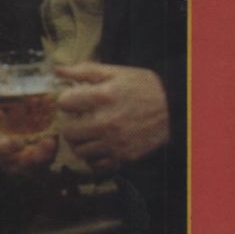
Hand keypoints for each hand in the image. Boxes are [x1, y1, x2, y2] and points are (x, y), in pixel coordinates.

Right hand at [0, 75, 57, 173]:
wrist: (26, 106)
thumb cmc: (3, 102)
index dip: (0, 148)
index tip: (19, 141)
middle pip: (7, 163)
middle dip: (23, 159)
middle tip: (37, 148)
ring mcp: (16, 159)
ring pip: (24, 168)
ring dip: (38, 158)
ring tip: (50, 144)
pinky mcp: (31, 162)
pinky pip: (38, 167)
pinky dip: (46, 156)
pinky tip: (54, 143)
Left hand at [55, 63, 170, 169]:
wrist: (177, 109)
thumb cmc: (145, 88)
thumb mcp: (117, 72)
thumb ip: (85, 71)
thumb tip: (57, 69)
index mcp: (104, 96)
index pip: (64, 103)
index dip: (68, 100)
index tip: (77, 99)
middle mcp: (107, 122)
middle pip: (68, 131)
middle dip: (71, 123)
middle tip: (81, 118)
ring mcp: (115, 142)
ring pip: (79, 150)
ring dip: (81, 141)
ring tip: (90, 132)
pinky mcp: (124, 157)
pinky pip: (96, 164)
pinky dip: (94, 157)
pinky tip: (100, 145)